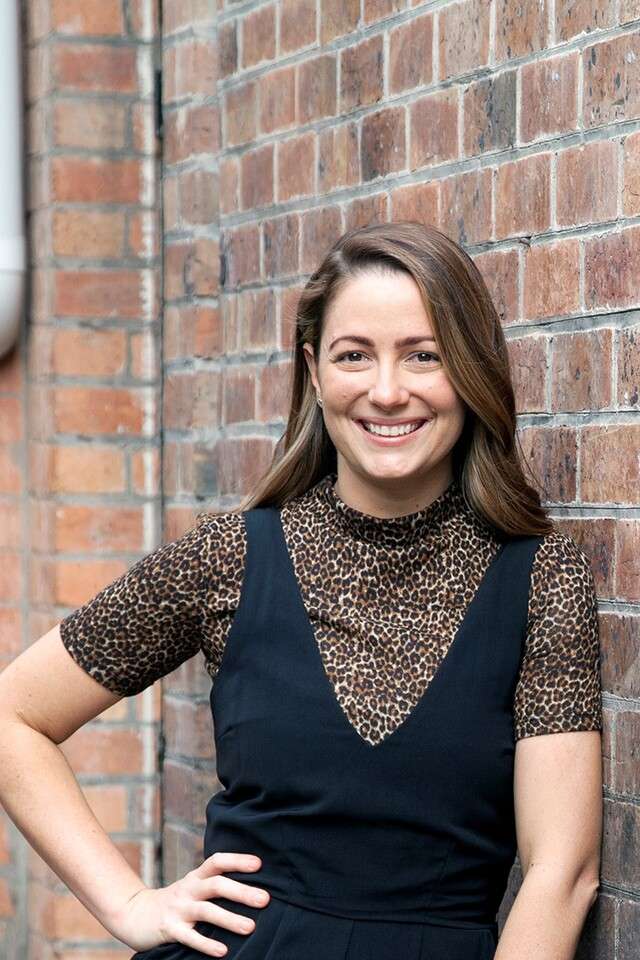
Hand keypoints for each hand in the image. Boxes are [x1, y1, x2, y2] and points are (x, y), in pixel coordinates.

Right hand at [111, 851, 270, 956]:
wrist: (135, 914)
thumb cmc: (175, 902)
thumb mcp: (192, 887)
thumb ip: (214, 885)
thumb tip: (252, 888)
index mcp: (196, 877)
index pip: (217, 861)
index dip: (237, 860)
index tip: (259, 864)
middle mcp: (188, 889)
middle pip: (216, 884)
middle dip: (241, 891)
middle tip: (265, 900)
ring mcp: (178, 908)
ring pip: (206, 910)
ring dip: (229, 919)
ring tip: (250, 927)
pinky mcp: (169, 929)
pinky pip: (190, 936)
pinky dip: (206, 944)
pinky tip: (223, 951)